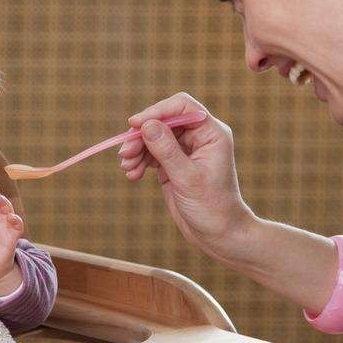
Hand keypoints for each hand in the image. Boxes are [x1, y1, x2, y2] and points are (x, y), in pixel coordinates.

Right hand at [118, 92, 256, 257]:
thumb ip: (167, 151)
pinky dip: (140, 161)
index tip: (135, 123)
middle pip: (164, 121)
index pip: (182, 107)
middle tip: (125, 153)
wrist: (218, 236)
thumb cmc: (212, 208)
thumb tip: (146, 125)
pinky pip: (152, 153)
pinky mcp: (174, 164)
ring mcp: (185, 150)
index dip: (157, 111)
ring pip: (154, 137)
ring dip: (137, 150)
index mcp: (211, 134)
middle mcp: (199, 137)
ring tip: (127, 168)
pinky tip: (132, 175)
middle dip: (142, 136)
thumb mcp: (187, 179)